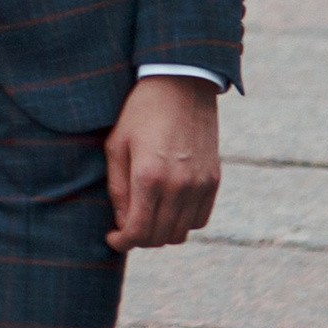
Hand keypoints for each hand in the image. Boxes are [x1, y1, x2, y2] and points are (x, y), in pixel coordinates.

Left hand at [105, 76, 220, 251]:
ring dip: (161, 233)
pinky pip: (200, 219)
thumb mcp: (117, 145)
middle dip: (139, 240)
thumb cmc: (141, 112)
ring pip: (181, 233)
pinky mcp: (214, 180)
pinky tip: (168, 209)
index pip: (137, 231)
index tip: (113, 238)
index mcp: (149, 176)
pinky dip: (183, 222)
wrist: (181, 85)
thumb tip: (123, 223)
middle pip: (159, 237)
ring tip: (147, 218)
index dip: (122, 242)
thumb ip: (118, 189)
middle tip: (127, 229)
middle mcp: (178, 185)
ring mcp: (200, 184)